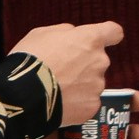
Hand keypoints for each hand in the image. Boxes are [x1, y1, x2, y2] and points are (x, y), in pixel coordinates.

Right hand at [8, 20, 124, 123]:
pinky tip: (60, 103)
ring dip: (80, 84)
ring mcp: (97, 86)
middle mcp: (100, 61)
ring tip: (57, 89)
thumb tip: (73, 35)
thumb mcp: (42, 34)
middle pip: (98, 60)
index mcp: (90, 39)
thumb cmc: (31, 59)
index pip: (114, 32)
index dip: (108, 35)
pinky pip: (86, 101)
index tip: (102, 40)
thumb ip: (64, 32)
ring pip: (92, 82)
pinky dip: (76, 102)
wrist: (24, 94)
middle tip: (61, 71)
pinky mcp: (92, 106)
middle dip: (83, 64)